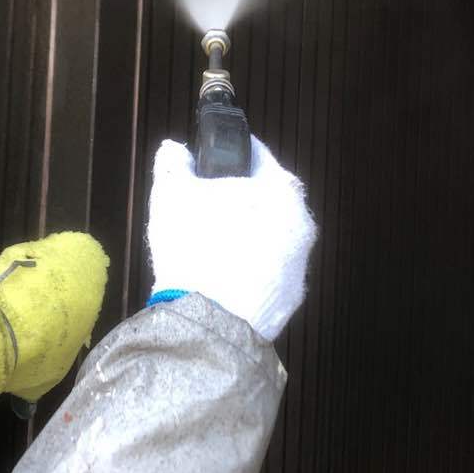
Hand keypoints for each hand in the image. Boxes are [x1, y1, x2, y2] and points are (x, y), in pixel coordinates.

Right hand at [146, 136, 317, 340]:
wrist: (209, 322)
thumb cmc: (195, 247)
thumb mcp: (171, 193)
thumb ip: (174, 162)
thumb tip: (175, 151)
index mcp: (280, 188)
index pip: (254, 154)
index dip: (226, 154)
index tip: (208, 162)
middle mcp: (301, 223)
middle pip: (265, 197)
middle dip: (236, 199)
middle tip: (202, 208)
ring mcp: (300, 263)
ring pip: (269, 235)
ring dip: (244, 235)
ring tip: (208, 246)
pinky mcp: (290, 297)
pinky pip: (267, 271)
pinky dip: (248, 269)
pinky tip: (220, 276)